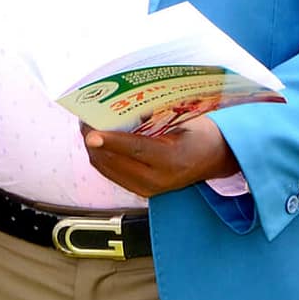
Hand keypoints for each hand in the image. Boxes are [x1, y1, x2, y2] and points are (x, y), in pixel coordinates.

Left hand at [80, 116, 239, 197]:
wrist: (213, 158)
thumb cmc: (198, 134)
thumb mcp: (181, 120)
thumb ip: (151, 119)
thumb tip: (117, 108)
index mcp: (172, 159)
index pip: (135, 149)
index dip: (110, 140)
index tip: (91, 133)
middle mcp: (159, 179)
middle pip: (114, 161)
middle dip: (94, 140)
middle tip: (85, 118)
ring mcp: (148, 188)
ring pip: (107, 168)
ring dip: (94, 148)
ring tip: (88, 127)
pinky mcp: (141, 191)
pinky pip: (111, 173)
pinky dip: (101, 156)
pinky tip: (99, 141)